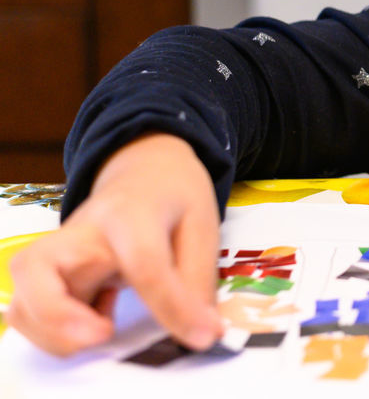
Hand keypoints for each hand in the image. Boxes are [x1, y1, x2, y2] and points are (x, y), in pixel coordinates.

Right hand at [7, 132, 223, 355]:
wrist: (146, 172)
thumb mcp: (202, 227)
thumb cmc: (174, 199)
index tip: (200, 336)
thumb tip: (203, 332)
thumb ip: (198, 280)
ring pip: (24, 298)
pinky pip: (32, 312)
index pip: (143, 261)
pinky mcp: (53, 276)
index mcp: (130, 212)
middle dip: (58, 317)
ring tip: (102, 333)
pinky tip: (98, 320)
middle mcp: (81, 231)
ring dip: (52, 333)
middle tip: (103, 334)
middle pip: (38, 269)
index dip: (172, 305)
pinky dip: (53, 333)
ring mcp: (59, 254)